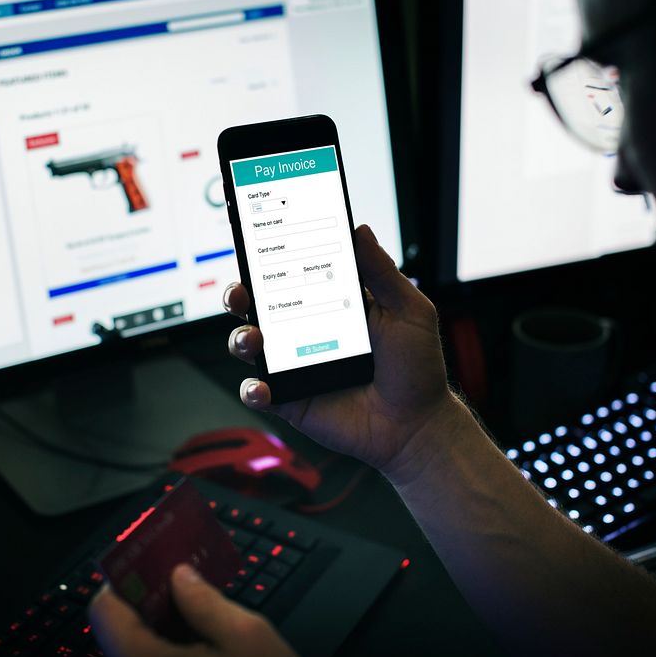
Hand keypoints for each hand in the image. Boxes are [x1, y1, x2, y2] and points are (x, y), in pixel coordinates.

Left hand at [89, 564, 307, 656]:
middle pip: (120, 629)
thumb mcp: (246, 636)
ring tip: (198, 606)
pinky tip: (201, 639)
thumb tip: (181, 576)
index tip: (149, 561)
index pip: (103, 610)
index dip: (123, 579)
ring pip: (137, 651)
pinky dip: (169, 649)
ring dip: (162, 624)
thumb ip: (205, 601)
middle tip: (182, 578)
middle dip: (150, 599)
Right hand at [224, 224, 457, 480]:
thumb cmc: (416, 367)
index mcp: (328, 303)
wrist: (417, 426)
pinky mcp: (289, 400)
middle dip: (238, 293)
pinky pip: (257, 392)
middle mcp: (303, 331)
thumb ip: (382, 272)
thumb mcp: (408, 311)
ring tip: (254, 339)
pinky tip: (263, 388)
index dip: (266, 255)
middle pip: (256, 305)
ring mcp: (293, 365)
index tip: (252, 237)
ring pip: (248, 345)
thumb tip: (359, 230)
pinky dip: (252, 389)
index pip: (289, 272)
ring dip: (240, 337)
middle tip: (242, 291)